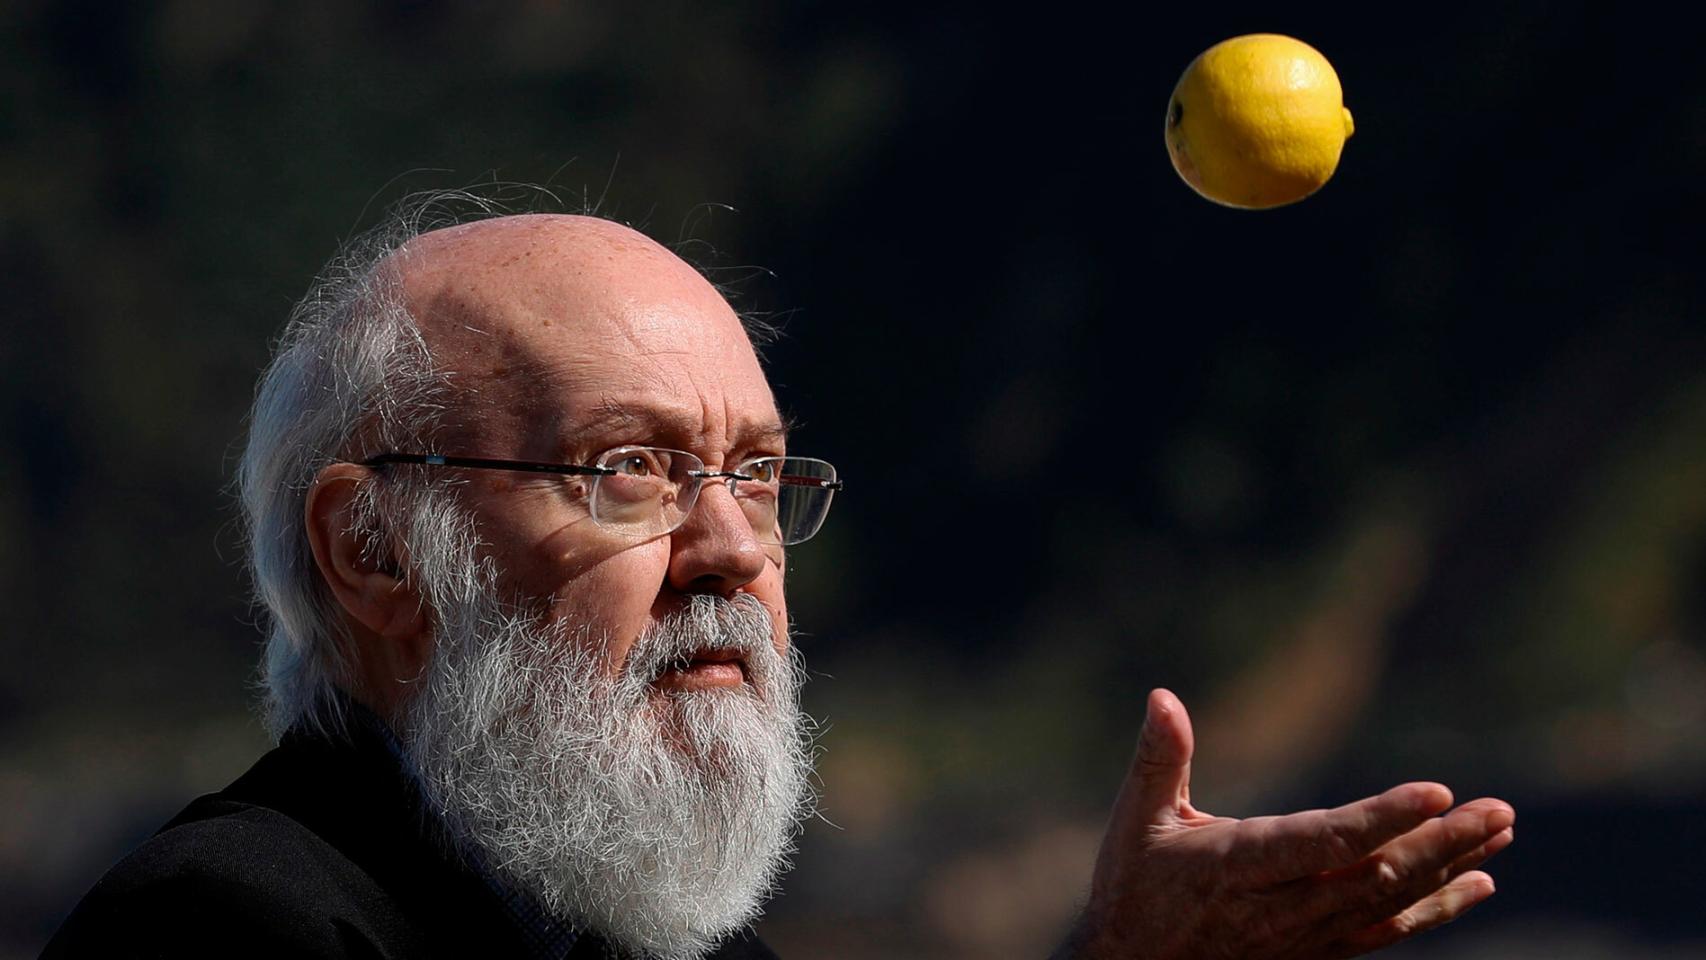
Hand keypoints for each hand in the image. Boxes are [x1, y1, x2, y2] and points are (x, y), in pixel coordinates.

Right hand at [1060, 689, 1514, 959]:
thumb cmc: (1134, 888)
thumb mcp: (1136, 819)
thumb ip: (1158, 757)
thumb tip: (1162, 696)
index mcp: (1239, 866)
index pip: (1324, 841)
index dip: (1382, 818)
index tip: (1437, 793)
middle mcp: (1282, 907)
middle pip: (1377, 874)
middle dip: (1442, 842)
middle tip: (1498, 810)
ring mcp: (1306, 935)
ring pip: (1391, 902)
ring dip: (1450, 867)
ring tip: (1499, 832)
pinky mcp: (1319, 950)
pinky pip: (1388, 931)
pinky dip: (1437, 909)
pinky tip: (1478, 884)